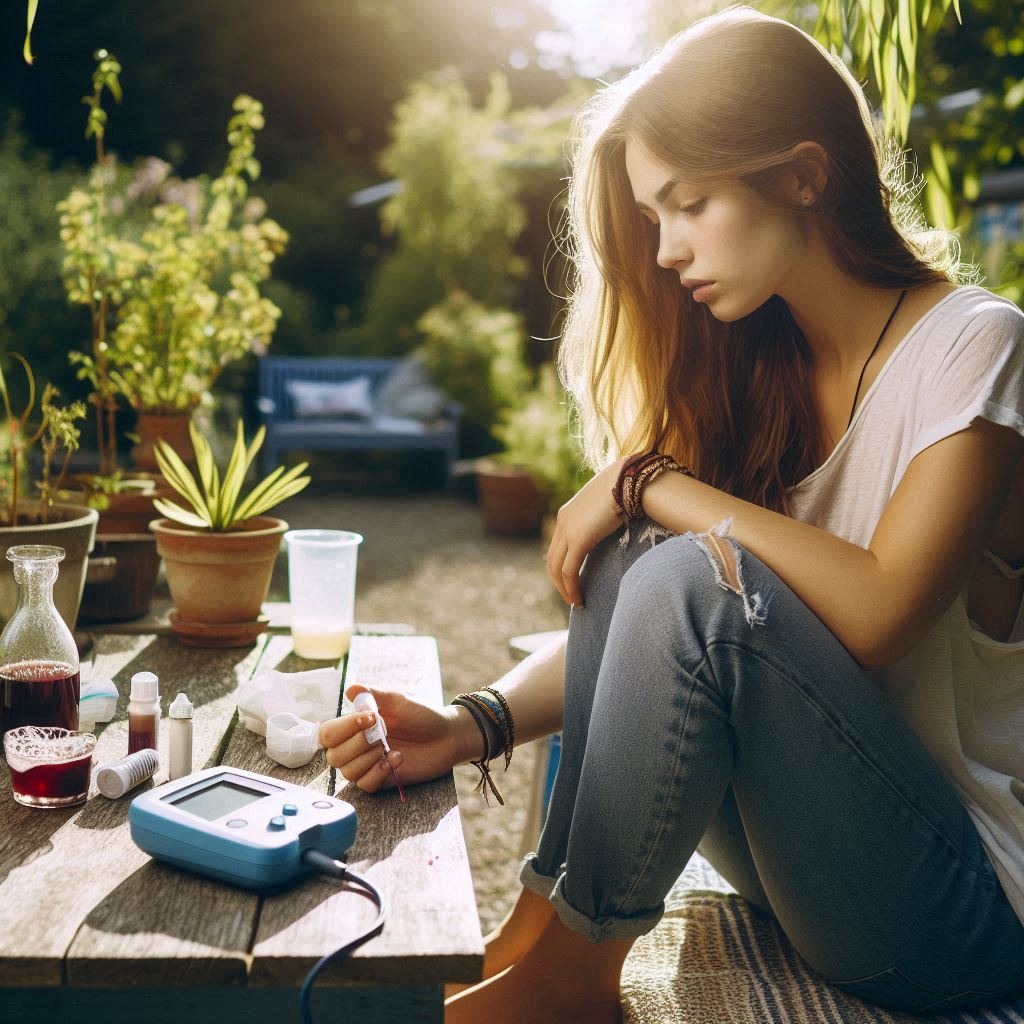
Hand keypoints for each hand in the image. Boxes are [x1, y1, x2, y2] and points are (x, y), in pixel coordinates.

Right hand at [320, 684, 473, 792]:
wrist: (446, 736)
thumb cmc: (421, 716)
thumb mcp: (398, 702)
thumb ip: (373, 696)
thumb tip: (350, 689)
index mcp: (355, 726)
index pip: (328, 733)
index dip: (344, 728)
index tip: (371, 718)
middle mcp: (356, 747)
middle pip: (334, 756)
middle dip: (358, 744)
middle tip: (382, 735)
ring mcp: (367, 765)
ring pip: (347, 772)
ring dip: (369, 759)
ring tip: (389, 748)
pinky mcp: (380, 780)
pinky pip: (365, 785)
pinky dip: (379, 772)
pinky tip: (397, 759)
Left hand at [545, 457, 625, 606]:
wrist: (630, 478)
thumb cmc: (627, 490)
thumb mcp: (608, 507)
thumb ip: (602, 521)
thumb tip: (613, 531)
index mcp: (567, 514)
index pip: (557, 547)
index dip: (561, 567)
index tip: (571, 582)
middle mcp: (562, 522)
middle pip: (551, 560)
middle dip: (558, 582)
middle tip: (571, 597)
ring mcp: (568, 530)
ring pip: (556, 568)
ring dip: (563, 588)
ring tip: (575, 602)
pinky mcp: (579, 538)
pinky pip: (569, 569)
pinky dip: (571, 587)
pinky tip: (579, 599)